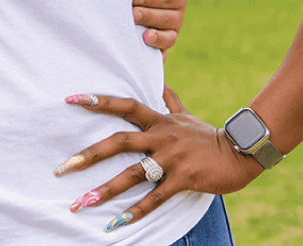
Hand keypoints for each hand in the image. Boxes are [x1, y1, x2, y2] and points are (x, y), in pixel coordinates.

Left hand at [52, 87, 264, 231]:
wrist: (240, 153)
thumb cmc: (206, 135)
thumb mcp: (185, 115)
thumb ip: (169, 99)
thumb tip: (159, 79)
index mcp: (158, 121)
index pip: (124, 105)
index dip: (98, 101)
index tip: (70, 98)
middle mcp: (161, 137)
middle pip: (119, 142)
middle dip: (88, 155)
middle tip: (62, 167)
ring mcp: (172, 158)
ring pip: (133, 174)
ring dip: (106, 189)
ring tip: (82, 202)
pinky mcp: (184, 178)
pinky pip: (156, 197)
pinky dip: (136, 211)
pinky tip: (117, 222)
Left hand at [132, 0, 186, 50]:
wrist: (133, 2)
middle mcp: (177, 15)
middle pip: (170, 18)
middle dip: (150, 16)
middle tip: (133, 14)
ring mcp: (172, 32)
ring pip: (169, 37)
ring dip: (156, 37)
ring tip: (144, 36)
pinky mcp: (163, 46)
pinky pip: (163, 53)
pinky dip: (158, 55)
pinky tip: (149, 54)